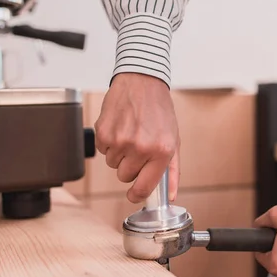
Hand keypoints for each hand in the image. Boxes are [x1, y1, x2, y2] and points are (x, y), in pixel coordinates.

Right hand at [94, 73, 180, 202]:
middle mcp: (141, 147)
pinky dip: (110, 143)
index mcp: (162, 151)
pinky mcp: (103, 133)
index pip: (144, 187)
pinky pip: (102, 151)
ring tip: (131, 134)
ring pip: (113, 164)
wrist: (142, 82)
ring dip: (120, 154)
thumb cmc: (160, 111)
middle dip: (130, 167)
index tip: (135, 194)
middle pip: (125, 177)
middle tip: (138, 148)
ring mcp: (120, 141)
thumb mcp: (174, 140)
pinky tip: (121, 127)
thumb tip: (171, 194)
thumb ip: (172, 170)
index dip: (137, 194)